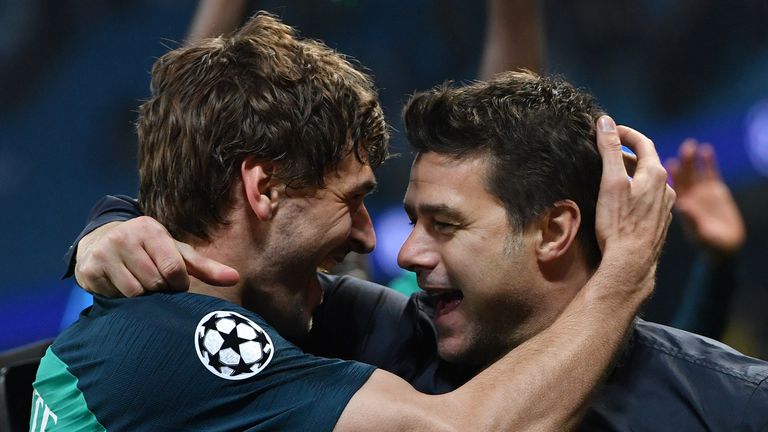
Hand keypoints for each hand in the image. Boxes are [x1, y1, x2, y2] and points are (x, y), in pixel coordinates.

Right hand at [74, 216, 238, 296]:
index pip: (174, 270)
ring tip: (139, 283)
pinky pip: (114, 297)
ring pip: (135, 293)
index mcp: (150, 229)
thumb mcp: (176, 252)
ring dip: (142, 296)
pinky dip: (121, 298)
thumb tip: (236, 278)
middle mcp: (124, 237)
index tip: (175, 282)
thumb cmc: (148, 249)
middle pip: (155, 283)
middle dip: (159, 289)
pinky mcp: (87, 270)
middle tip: (154, 282)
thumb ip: (205, 267)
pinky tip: (120, 285)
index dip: (178, 284)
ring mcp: (104, 253)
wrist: (100, 240)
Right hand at [593, 116, 675, 290]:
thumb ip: (609, 150)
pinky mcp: (660, 224)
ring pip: (648, 183)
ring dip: (631, 175)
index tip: (609, 130)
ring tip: (611, 178)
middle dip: (625, 155)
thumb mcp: (610, 182)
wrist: (631, 264)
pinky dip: (636, 193)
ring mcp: (665, 208)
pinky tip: (623, 204)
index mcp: (655, 175)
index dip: (626, 133)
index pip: (643, 143)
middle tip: (605, 153)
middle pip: (646, 162)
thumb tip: (605, 121)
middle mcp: (666, 188)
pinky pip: (649, 200)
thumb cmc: (619, 224)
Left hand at [666, 139, 744, 257]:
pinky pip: (709, 172)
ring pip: (693, 171)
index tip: (666, 162)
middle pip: (681, 175)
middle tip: (680, 150)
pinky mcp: (715, 190)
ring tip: (690, 145)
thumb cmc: (708, 244)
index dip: (667, 175)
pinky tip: (706, 150)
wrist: (724, 246)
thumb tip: (682, 205)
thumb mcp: (699, 233)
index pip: (668, 187)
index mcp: (678, 205)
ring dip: (690, 158)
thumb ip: (692, 219)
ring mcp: (700, 191)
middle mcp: (687, 195)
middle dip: (680, 162)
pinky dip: (707, 162)